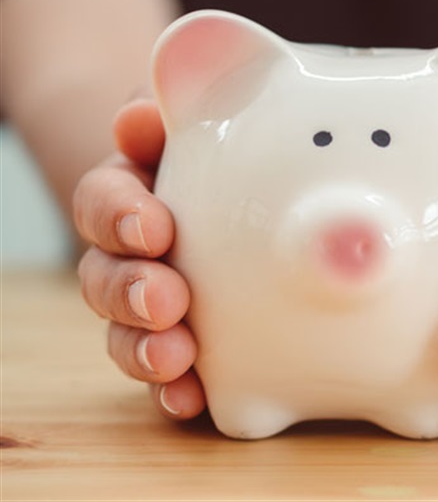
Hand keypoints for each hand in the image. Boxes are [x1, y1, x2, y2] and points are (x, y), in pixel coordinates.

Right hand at [74, 98, 205, 419]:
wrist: (256, 188)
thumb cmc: (227, 147)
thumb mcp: (204, 120)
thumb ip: (173, 113)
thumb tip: (138, 117)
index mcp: (134, 194)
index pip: (105, 201)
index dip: (118, 216)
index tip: (152, 228)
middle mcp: (134, 254)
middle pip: (105, 276)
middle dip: (129, 291)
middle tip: (165, 300)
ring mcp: (157, 303)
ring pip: (129, 332)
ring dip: (145, 349)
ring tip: (175, 359)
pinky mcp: (189, 344)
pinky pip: (173, 373)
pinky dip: (176, 390)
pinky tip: (194, 401)